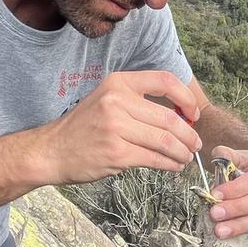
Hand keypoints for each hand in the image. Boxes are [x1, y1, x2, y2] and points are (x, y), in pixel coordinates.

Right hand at [36, 71, 201, 183]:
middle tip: (195, 144)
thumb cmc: (83, 127)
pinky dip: (170, 164)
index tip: (193, 113)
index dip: (186, 98)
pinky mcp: (117, 154)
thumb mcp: (106, 100)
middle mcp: (117, 101)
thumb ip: (138, 102)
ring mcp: (117, 128)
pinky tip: (173, 166)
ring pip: (166, 140)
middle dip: (189, 134)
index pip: (164, 81)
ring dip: (182, 152)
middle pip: (170, 118)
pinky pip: (155, 158)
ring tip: (185, 157)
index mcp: (118, 83)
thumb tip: (181, 115)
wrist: (51, 150)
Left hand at [205, 146, 247, 237]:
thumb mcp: (239, 154)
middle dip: (237, 208)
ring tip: (219, 229)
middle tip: (215, 212)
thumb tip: (219, 157)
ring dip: (239, 224)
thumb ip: (226, 155)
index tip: (216, 194)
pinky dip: (242, 229)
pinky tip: (227, 231)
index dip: (238, 188)